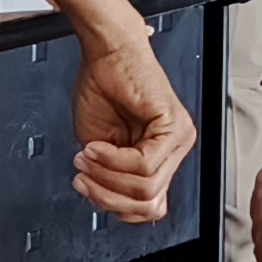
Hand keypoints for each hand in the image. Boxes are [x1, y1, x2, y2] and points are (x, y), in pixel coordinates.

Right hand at [68, 33, 192, 224]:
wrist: (106, 53)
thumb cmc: (103, 88)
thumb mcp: (101, 148)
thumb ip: (110, 177)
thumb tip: (106, 203)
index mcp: (159, 157)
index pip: (149, 207)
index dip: (115, 206)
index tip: (89, 190)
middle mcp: (174, 150)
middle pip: (148, 204)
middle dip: (107, 195)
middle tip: (83, 179)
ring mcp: (178, 139)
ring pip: (146, 188)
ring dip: (106, 176)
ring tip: (87, 157)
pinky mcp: (174, 126)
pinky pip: (144, 164)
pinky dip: (112, 160)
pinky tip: (96, 147)